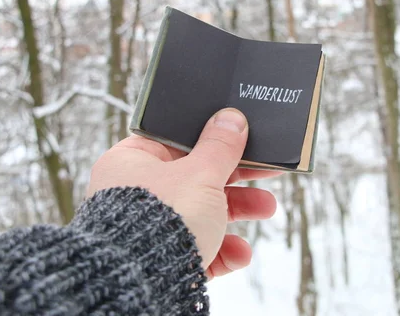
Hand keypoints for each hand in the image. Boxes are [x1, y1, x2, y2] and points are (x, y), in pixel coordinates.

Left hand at [88, 108, 280, 278]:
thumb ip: (220, 146)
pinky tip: (239, 253)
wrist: (146, 282)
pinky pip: (198, 246)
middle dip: (237, 178)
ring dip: (238, 211)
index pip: (175, 140)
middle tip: (266, 171)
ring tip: (266, 209)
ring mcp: (149, 226)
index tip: (240, 137)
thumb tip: (231, 118)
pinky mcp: (163, 257)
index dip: (211, 137)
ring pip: (202, 212)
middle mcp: (136, 192)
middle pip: (195, 176)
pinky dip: (223, 249)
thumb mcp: (200, 173)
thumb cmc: (162, 218)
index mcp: (132, 161)